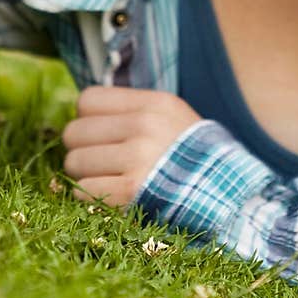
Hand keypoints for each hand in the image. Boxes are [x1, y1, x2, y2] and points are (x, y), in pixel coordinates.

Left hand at [61, 86, 201, 206]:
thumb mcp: (170, 117)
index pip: (87, 100)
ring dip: (85, 175)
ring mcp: (138, 158)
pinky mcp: (131, 191)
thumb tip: (80, 116)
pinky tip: (110, 194)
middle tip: (102, 160)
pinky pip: (82, 190)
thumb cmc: (188, 155)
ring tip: (109, 178)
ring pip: (74, 162)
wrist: (224, 193)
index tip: (102, 134)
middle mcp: (144, 126)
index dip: (87, 119)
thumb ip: (130, 111)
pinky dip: (89, 196)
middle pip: (74, 132)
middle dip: (82, 149)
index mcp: (153, 104)